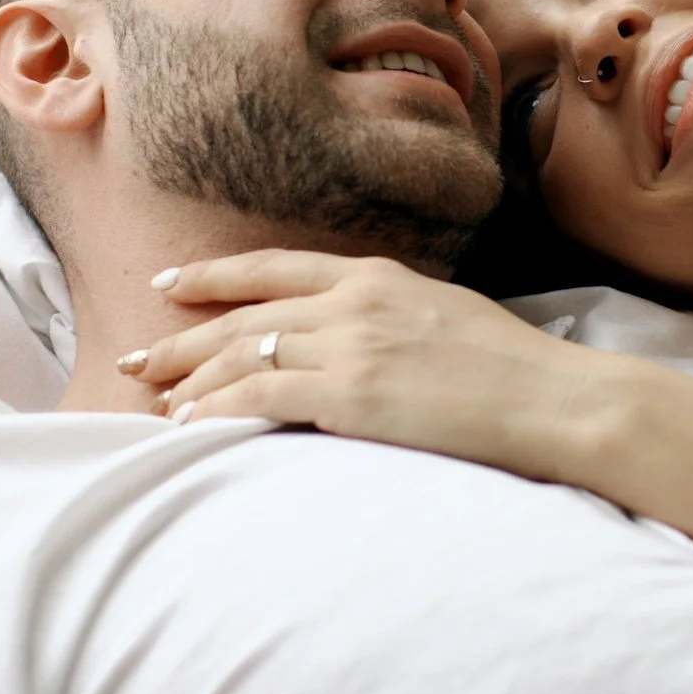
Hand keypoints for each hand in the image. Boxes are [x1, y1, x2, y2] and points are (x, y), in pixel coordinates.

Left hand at [124, 250, 629, 481]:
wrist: (557, 400)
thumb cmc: (517, 371)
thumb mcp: (447, 317)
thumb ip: (393, 317)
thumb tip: (358, 340)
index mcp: (380, 276)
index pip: (275, 268)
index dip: (214, 277)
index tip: (170, 285)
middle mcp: (356, 301)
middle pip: (244, 313)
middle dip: (182, 337)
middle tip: (135, 358)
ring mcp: (352, 346)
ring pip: (244, 356)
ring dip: (193, 381)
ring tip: (158, 403)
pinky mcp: (352, 396)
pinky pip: (260, 398)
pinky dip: (217, 409)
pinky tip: (188, 425)